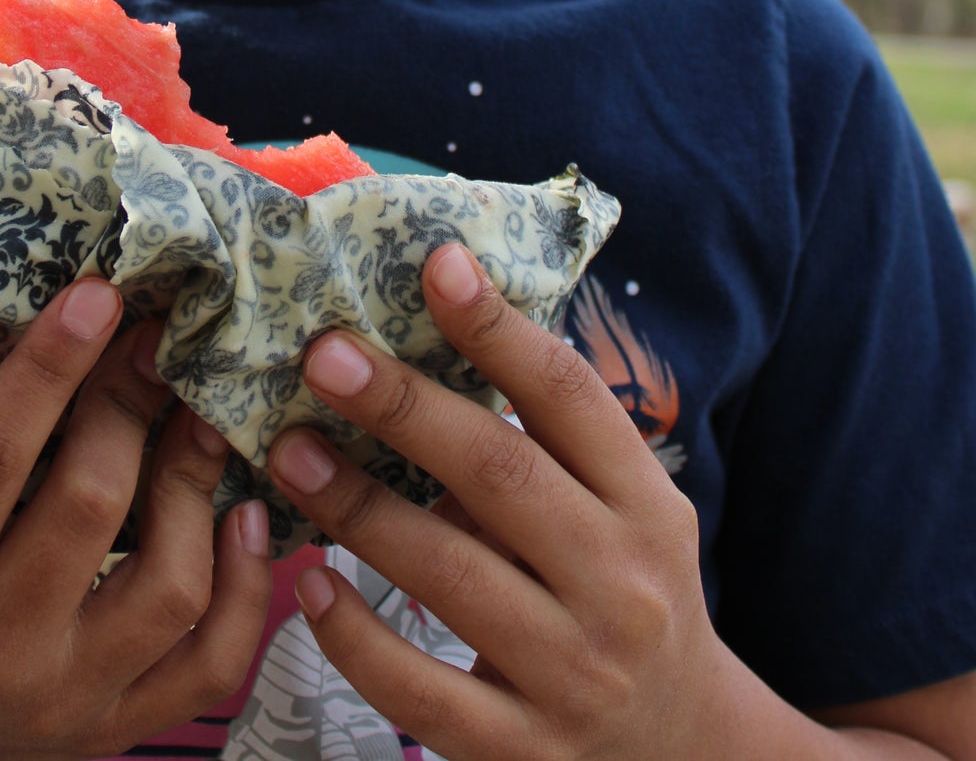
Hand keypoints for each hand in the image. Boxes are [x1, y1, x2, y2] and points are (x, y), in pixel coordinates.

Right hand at [0, 281, 271, 760]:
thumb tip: (8, 305)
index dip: (49, 367)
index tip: (98, 295)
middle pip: (92, 505)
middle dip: (132, 404)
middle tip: (156, 341)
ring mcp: (63, 699)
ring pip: (168, 585)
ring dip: (197, 485)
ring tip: (202, 420)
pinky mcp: (111, 731)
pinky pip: (209, 664)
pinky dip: (244, 589)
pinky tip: (247, 517)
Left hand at [264, 244, 758, 760]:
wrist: (687, 755)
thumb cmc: (628, 595)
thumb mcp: (625, 513)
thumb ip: (551, 442)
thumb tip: (437, 332)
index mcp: (643, 505)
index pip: (570, 398)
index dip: (500, 327)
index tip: (437, 263)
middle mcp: (619, 583)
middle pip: (500, 473)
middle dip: (404, 407)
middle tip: (323, 353)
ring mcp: (573, 673)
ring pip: (447, 575)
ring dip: (357, 506)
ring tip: (288, 450)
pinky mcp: (521, 749)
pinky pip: (420, 690)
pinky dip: (355, 635)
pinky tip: (308, 585)